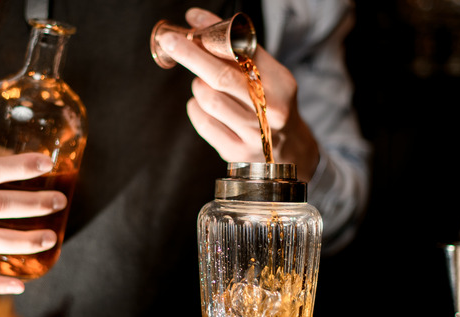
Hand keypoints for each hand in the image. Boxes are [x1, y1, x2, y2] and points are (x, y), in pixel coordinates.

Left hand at [158, 8, 320, 179]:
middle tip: (170, 42)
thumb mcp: (265, 74)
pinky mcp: (237, 152)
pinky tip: (202, 105)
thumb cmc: (270, 104)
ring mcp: (254, 134)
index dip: (214, 37)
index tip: (192, 24)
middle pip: (221, 77)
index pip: (244, 53)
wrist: (289, 151)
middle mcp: (271, 110)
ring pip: (209, 100)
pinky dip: (196, 108)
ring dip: (198, 86)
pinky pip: (204, 123)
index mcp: (281, 84)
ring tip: (204, 84)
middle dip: (191, 56)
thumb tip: (195, 20)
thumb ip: (234, 47)